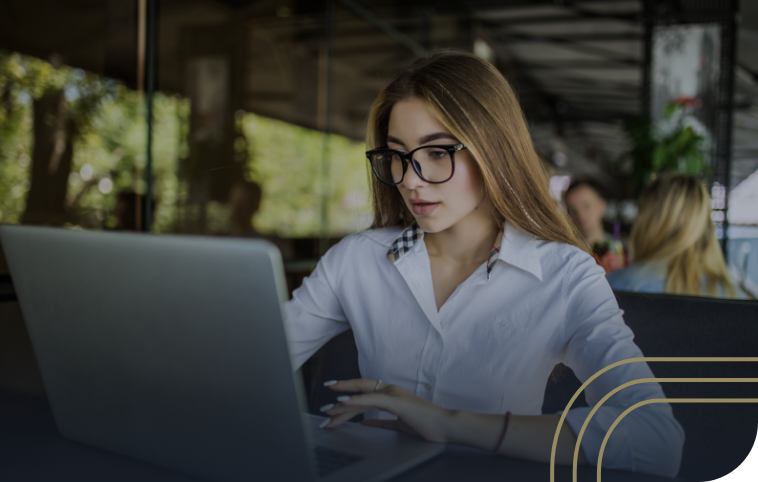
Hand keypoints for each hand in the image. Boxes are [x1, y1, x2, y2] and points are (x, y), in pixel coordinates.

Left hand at [319, 378, 452, 442]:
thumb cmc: (425, 424)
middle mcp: (389, 390)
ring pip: (361, 396)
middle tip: (323, 409)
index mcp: (390, 394)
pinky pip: (371, 401)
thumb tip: (365, 423)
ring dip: (342, 404)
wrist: (445, 426)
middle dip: (339, 397)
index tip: (331, 396)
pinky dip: (356, 401)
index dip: (347, 391)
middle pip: (358, 391)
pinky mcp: (396, 402)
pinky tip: (343, 403)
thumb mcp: (398, 423)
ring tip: (328, 411)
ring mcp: (392, 394)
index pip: (363, 390)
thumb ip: (381, 421)